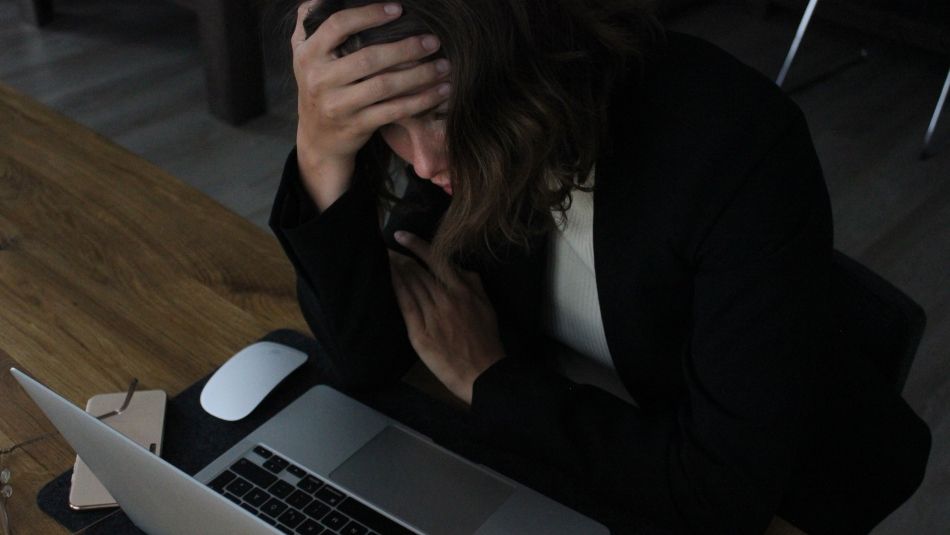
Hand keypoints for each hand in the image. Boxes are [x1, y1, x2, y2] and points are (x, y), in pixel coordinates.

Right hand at [291, 1, 451, 209]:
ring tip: (444, 65)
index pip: (338, 26)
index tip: (398, 9)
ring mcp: (338, 106)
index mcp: (308, 55)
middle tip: (433, 41)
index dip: (369, 14)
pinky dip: (421, 100)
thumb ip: (311, 23)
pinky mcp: (357, 126)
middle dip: (405, 48)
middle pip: (369, 58)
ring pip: (385, 86)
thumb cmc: (319, 86)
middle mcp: (320, 80)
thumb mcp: (304, 55)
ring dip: (420, 75)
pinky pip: (394, 110)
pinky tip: (441, 91)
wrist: (318, 138)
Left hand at [388, 232, 504, 404]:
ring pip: (410, 285)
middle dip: (399, 256)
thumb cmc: (486, 341)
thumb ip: (474, 284)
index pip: (436, 260)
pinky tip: (386, 279)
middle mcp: (446, 299)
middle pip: (418, 271)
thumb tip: (461, 269)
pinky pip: (405, 305)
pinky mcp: (420, 333)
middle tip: (384, 247)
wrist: (482, 373)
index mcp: (463, 291)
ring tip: (382, 258)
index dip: (416, 245)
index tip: (401, 235)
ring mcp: (432, 315)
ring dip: (395, 269)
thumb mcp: (487, 307)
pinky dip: (395, 289)